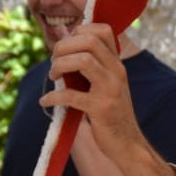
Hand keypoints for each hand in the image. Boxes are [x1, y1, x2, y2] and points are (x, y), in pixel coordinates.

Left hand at [41, 24, 146, 163]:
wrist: (129, 145)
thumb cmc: (112, 115)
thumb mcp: (107, 85)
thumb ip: (90, 66)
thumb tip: (61, 42)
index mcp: (117, 64)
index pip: (103, 30)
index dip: (79, 31)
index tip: (67, 47)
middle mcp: (117, 72)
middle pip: (88, 40)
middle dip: (63, 47)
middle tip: (54, 63)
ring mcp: (111, 89)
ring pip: (83, 60)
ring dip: (60, 65)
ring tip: (53, 76)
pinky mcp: (101, 109)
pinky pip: (71, 95)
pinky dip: (53, 97)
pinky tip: (46, 102)